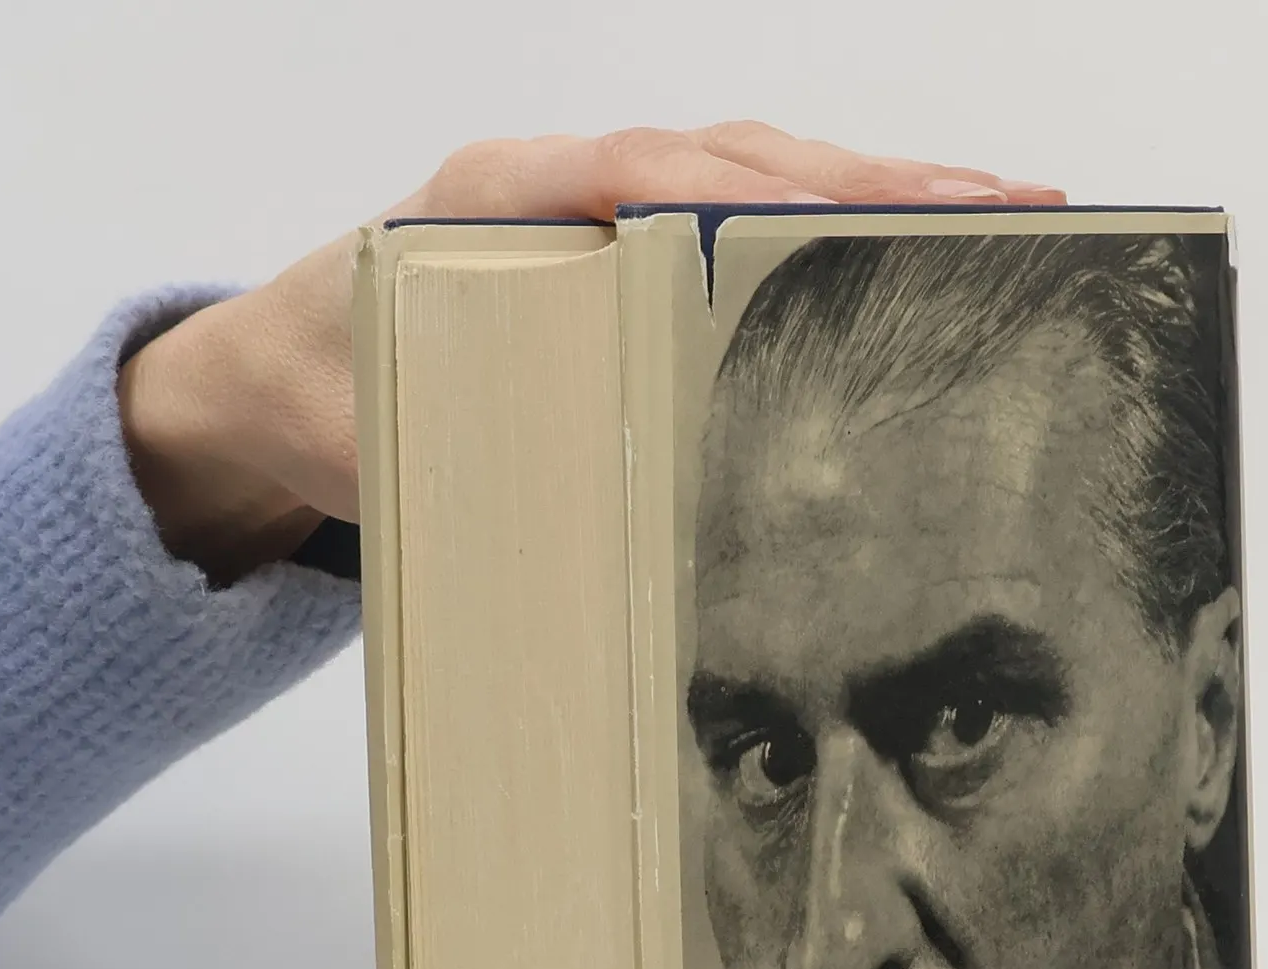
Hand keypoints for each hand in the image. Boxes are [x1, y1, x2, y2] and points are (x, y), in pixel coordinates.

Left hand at [119, 125, 1065, 585]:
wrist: (265, 372)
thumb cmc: (315, 392)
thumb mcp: (361, 430)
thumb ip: (438, 451)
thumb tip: (552, 513)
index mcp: (490, 199)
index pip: (643, 173)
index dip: (753, 190)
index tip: (855, 214)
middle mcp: (556, 182)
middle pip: (730, 157)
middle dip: (870, 179)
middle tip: (1002, 203)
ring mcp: (596, 207)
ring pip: (749, 175)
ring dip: (873, 193)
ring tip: (998, 215)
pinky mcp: (619, 244)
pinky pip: (734, 217)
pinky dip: (825, 227)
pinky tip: (906, 250)